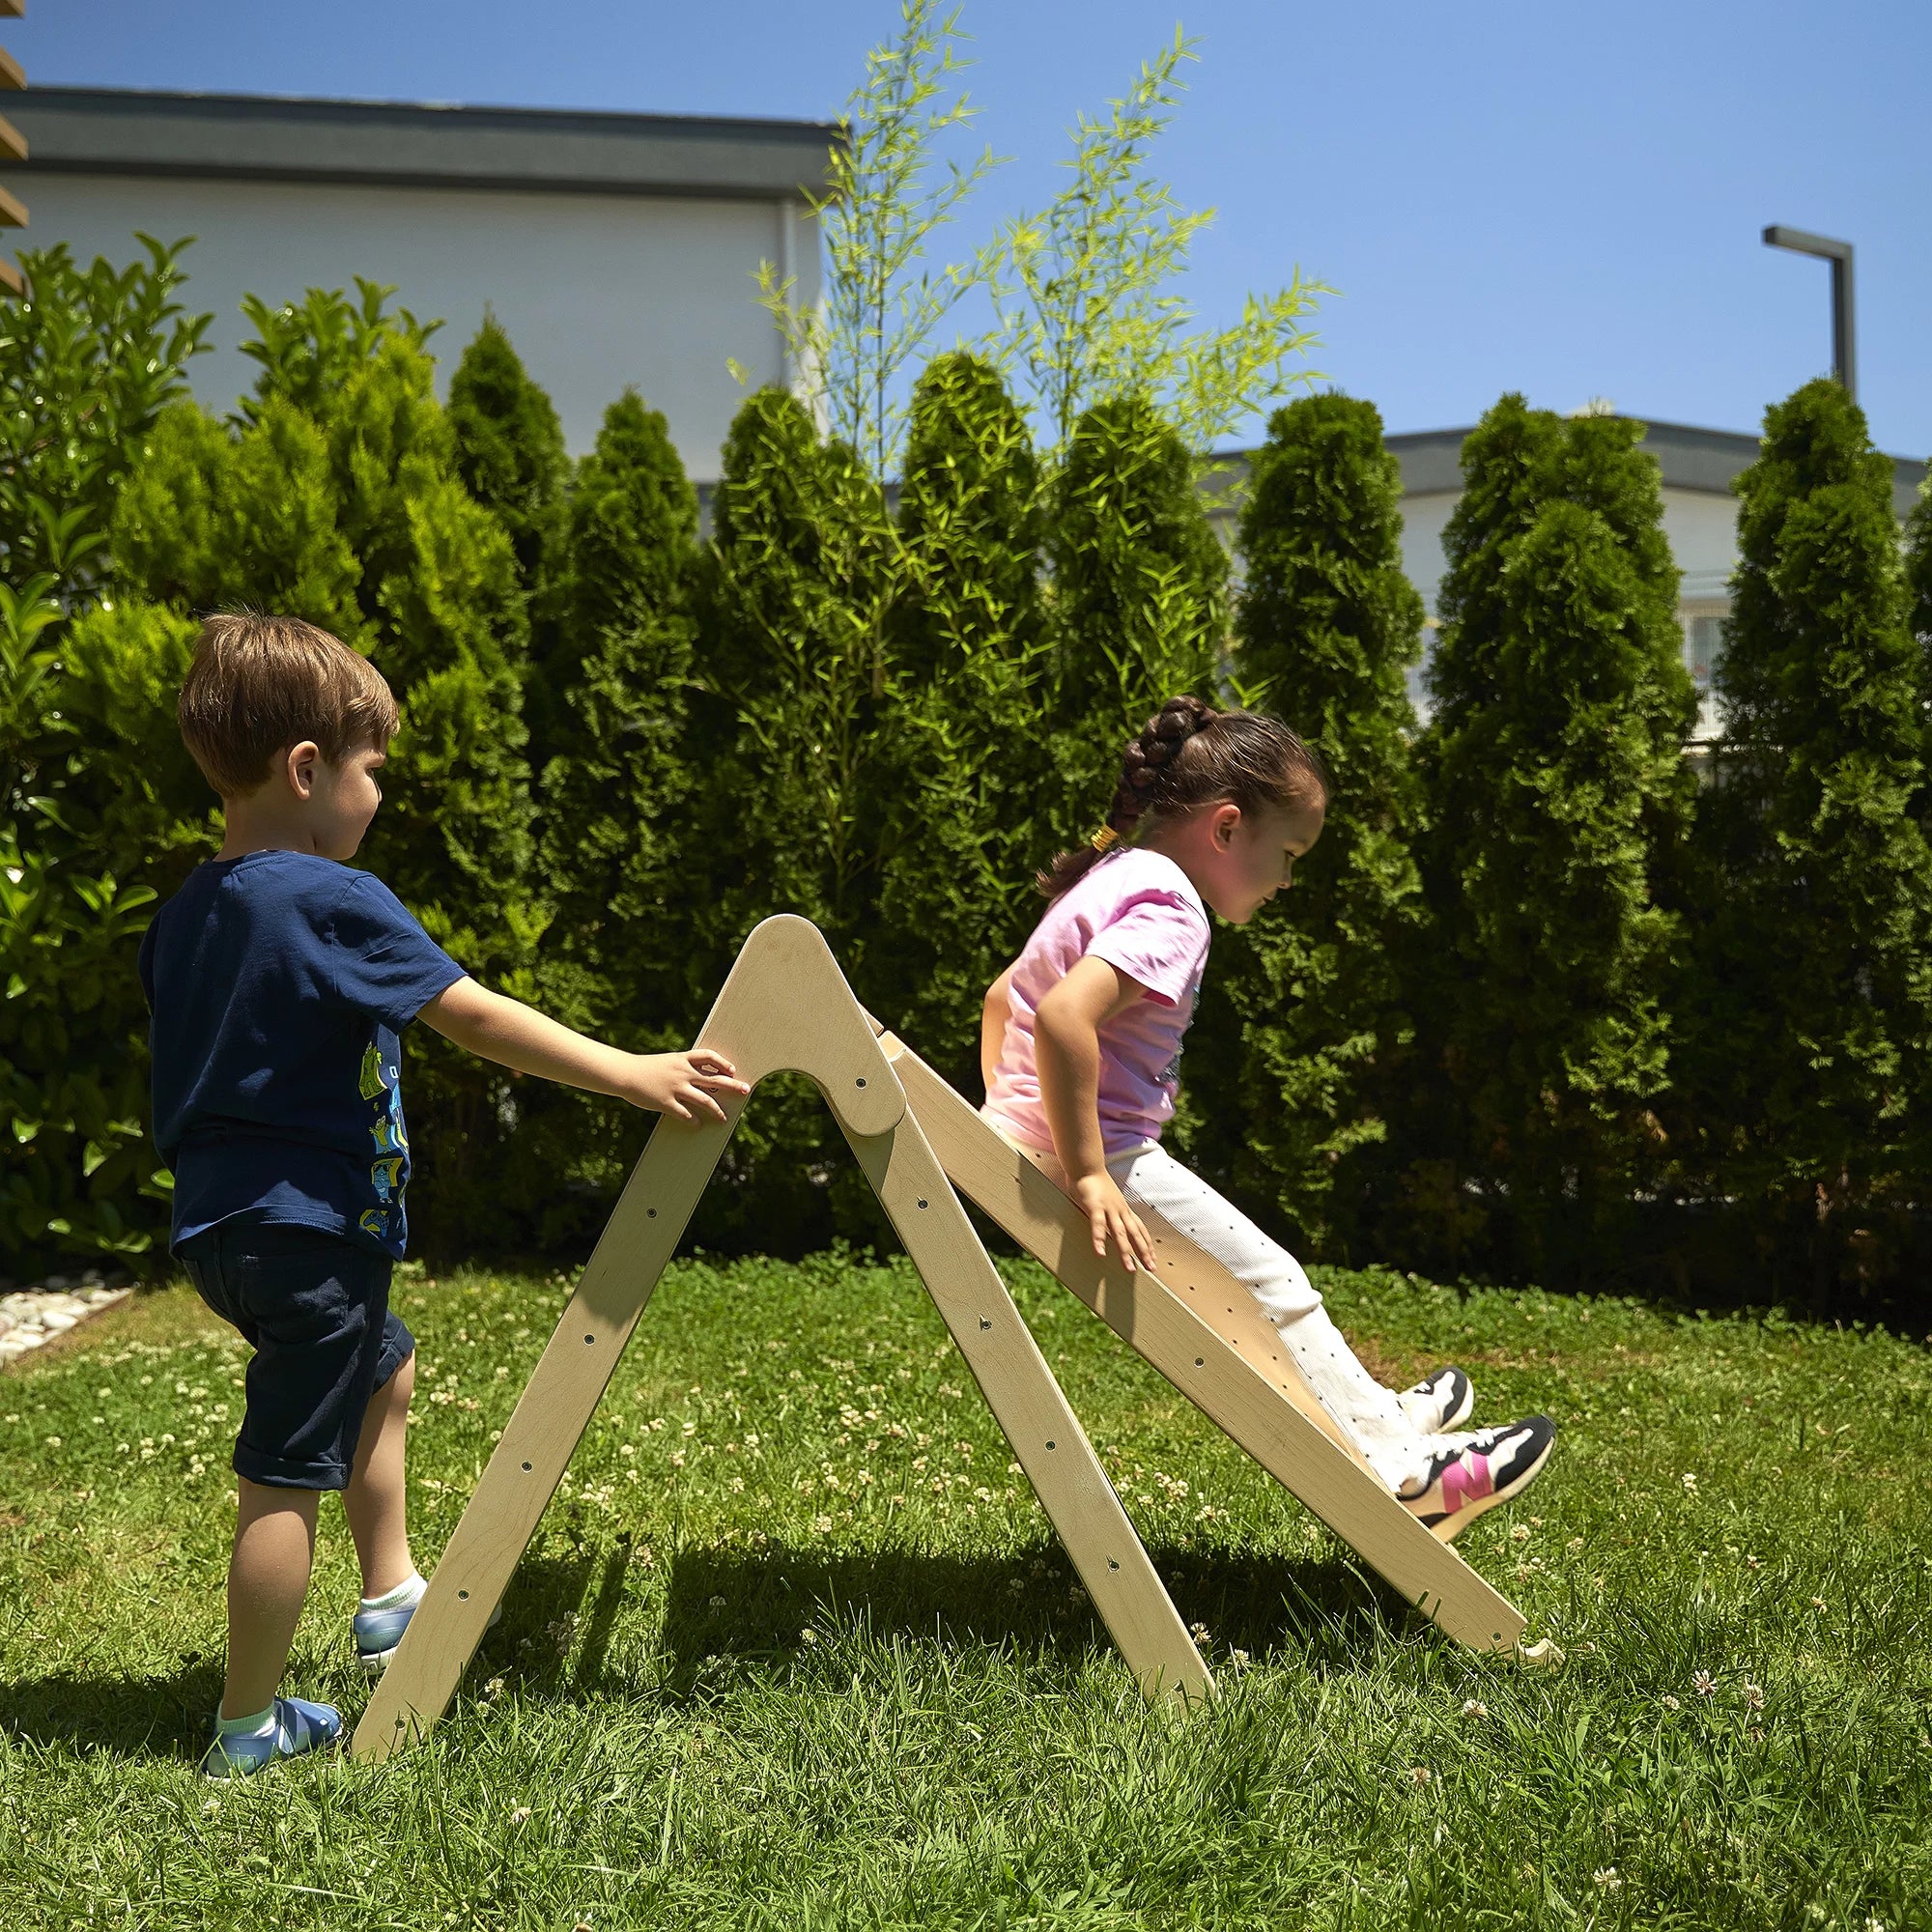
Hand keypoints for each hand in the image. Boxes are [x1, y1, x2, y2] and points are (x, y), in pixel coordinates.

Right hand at [619, 1048, 749, 1122]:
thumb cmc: (645, 1068)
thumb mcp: (667, 1062)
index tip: (732, 1070)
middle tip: (745, 1090)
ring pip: (704, 1100)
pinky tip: (698, 1125)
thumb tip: (698, 1076)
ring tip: (723, 1118)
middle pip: (715, 1079)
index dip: (723, 1063)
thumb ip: (682, 1067)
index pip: (709, 1056)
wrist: (625, 1073)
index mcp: (683, 1059)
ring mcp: (676, 1088)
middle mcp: (683, 1073)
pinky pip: (686, 1114)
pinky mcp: (666, 1102)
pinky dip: (694, 1120)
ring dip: (716, 1110)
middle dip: (732, 1085)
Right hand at [1069, 1171, 1158, 1273]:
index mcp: (1124, 1209)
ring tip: (1130, 1269)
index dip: (1147, 1244)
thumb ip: (1112, 1212)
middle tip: (1151, 1269)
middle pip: (1135, 1234)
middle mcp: (1120, 1210)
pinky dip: (1099, 1240)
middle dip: (1144, 1252)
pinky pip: (1097, 1226)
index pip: (1140, 1229)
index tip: (1154, 1259)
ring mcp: (1108, 1208)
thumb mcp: (1109, 1200)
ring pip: (1119, 1233)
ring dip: (1125, 1252)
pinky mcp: (1094, 1206)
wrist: (1087, 1166)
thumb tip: (1113, 1225)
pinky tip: (1101, 1254)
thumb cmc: (1095, 1183)